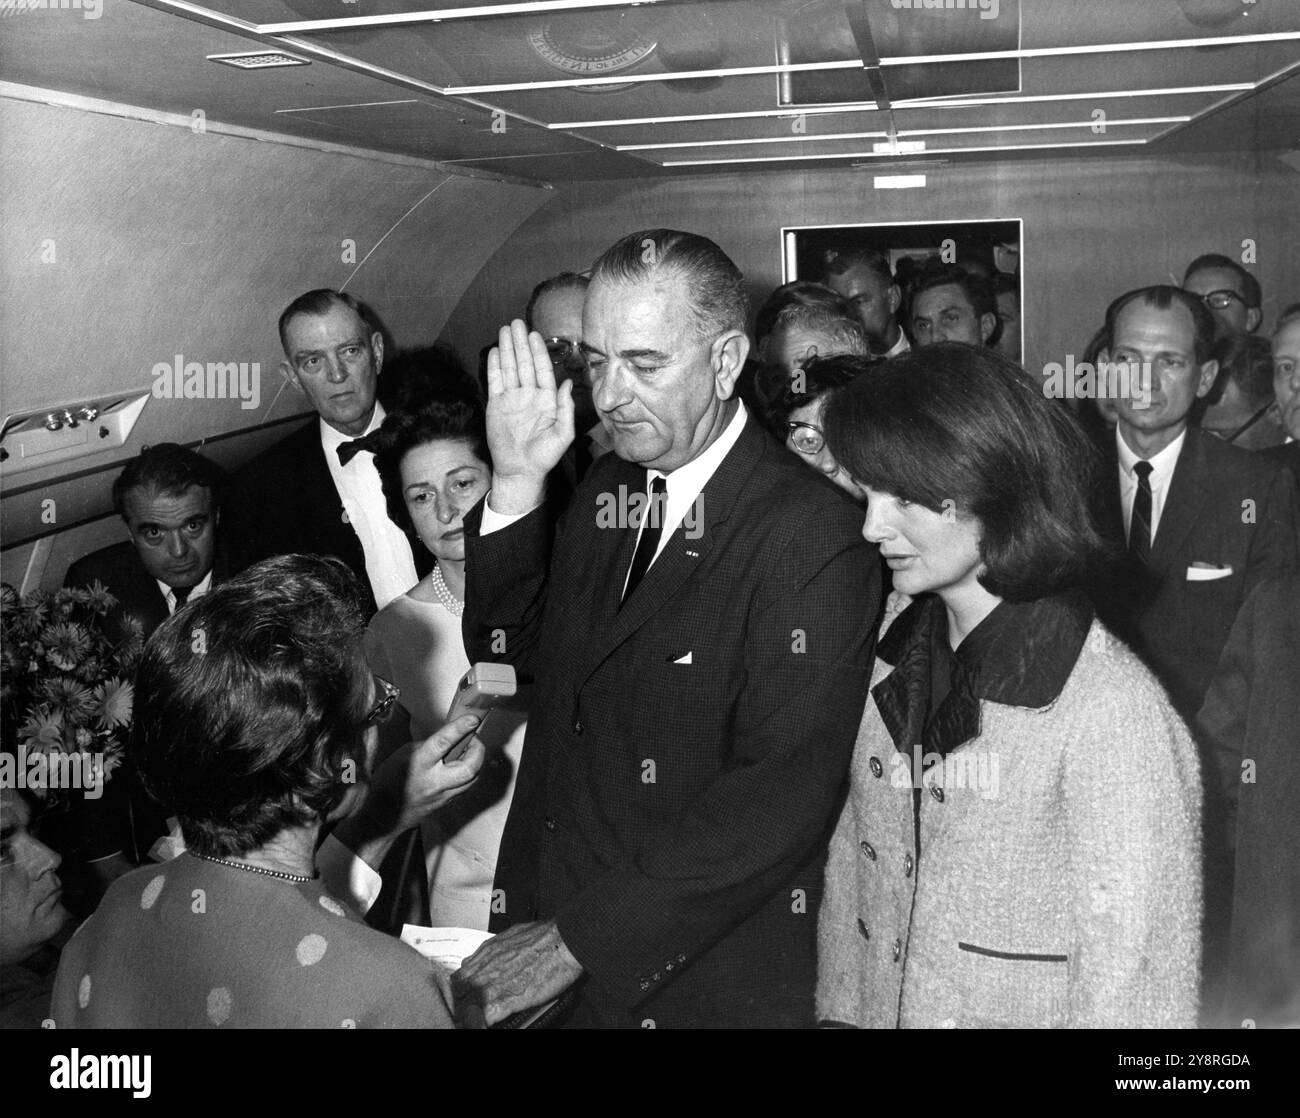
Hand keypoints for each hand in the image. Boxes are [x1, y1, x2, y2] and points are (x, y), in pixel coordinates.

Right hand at [331, 714, 485, 869]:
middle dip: (478, 750)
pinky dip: (469, 773)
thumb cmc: (388, 782)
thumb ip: (427, 746)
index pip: (443, 743)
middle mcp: (434, 781)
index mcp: (419, 764)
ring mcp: (443, 795)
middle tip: (474, 738)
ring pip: (473, 778)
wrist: (383, 817)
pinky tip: (463, 765)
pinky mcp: (447, 803)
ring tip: (470, 750)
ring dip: (476, 761)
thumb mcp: (402, 755)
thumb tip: (447, 740)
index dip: (460, 728)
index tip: (473, 719)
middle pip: (469, 768)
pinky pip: (466, 786)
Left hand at [452, 920, 583, 1026]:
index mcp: (486, 954)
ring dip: (472, 1014)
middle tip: (469, 1011)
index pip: (459, 977)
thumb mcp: (512, 934)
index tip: (465, 995)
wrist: (562, 942)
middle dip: (463, 1003)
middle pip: (459, 994)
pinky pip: (485, 1018)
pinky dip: (484, 1023)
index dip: (461, 989)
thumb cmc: (544, 936)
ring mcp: (494, 986)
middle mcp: (485, 970)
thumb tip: (488, 955)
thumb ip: (495, 949)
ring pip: (468, 1007)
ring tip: (477, 1019)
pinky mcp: (508, 1001)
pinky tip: (489, 1023)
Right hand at [486, 320, 575, 513]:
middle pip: (524, 363)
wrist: (520, 470)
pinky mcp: (497, 405)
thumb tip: (567, 383)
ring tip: (505, 329)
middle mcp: (529, 395)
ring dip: (508, 348)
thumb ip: (566, 409)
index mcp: (547, 399)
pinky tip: (496, 351)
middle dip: (520, 342)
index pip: (542, 370)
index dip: (538, 352)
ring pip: (510, 368)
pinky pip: (495, 381)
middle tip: (517, 322)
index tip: (534, 334)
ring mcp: (512, 399)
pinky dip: (495, 366)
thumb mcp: (563, 435)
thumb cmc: (545, 456)